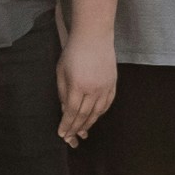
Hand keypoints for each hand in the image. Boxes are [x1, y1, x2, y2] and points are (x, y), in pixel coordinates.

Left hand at [56, 31, 117, 145]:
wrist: (94, 37)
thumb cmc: (73, 52)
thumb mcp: (61, 71)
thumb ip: (63, 92)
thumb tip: (65, 110)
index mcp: (78, 86)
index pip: (72, 111)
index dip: (67, 125)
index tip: (62, 134)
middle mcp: (93, 89)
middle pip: (85, 115)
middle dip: (76, 128)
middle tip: (70, 138)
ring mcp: (105, 87)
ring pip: (98, 112)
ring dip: (89, 124)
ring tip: (81, 132)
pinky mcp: (113, 84)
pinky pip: (107, 104)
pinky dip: (100, 114)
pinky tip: (94, 118)